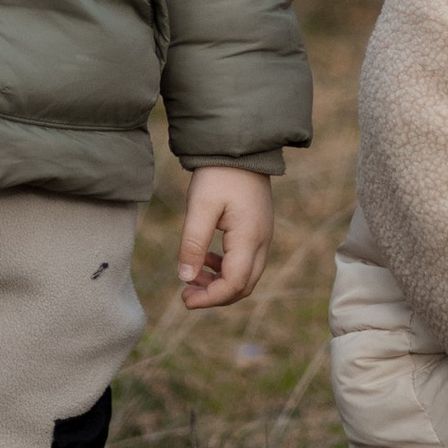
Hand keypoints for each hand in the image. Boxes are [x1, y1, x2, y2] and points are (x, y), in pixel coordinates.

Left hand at [176, 166, 273, 310]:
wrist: (241, 148)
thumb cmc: (219, 175)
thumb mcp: (200, 207)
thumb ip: (193, 244)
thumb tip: (185, 278)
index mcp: (249, 238)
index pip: (234, 284)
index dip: (210, 298)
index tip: (185, 299)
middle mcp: (262, 242)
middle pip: (244, 286)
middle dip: (215, 295)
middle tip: (186, 294)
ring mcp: (263, 237)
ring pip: (247, 276)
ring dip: (220, 283)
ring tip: (192, 277)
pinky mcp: (258, 230)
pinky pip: (246, 261)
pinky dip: (226, 269)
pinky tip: (206, 259)